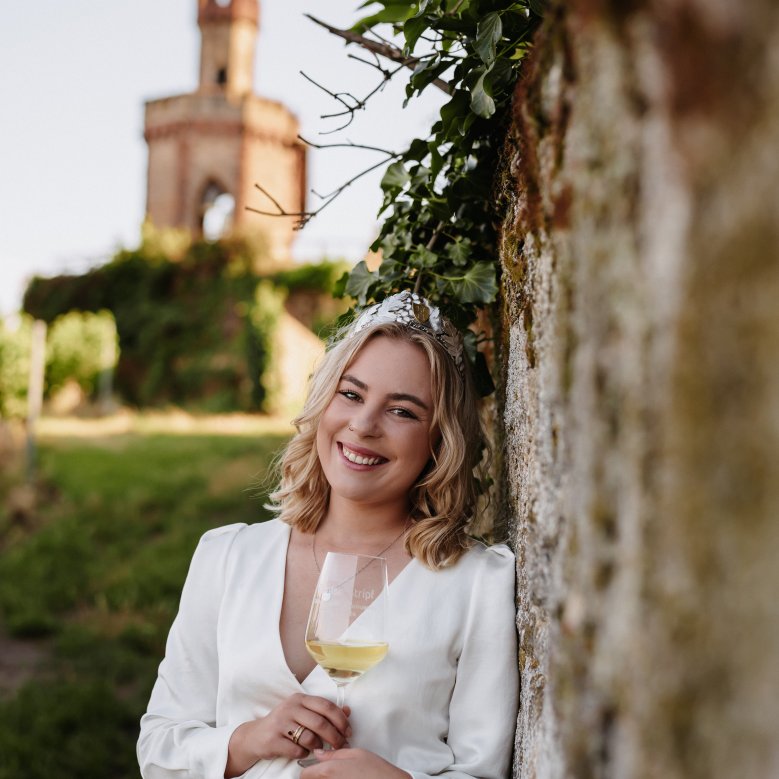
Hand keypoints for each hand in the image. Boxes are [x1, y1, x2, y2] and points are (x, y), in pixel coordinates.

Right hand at [224, 694, 350, 777]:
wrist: (256, 735)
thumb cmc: (285, 724)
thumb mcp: (303, 713)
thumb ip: (324, 712)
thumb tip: (347, 710)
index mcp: (300, 698)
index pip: (326, 706)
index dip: (340, 719)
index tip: (348, 731)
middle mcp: (290, 707)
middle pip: (320, 722)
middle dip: (335, 736)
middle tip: (341, 746)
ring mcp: (280, 723)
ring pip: (309, 737)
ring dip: (319, 746)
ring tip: (319, 749)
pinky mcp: (273, 739)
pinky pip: (296, 750)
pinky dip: (304, 753)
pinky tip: (302, 751)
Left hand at [300, 748, 408, 778]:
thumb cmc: (376, 771)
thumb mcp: (356, 753)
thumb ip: (334, 753)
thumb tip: (319, 753)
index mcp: (329, 771)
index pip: (304, 774)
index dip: (307, 769)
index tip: (312, 767)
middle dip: (316, 776)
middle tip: (328, 771)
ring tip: (340, 776)